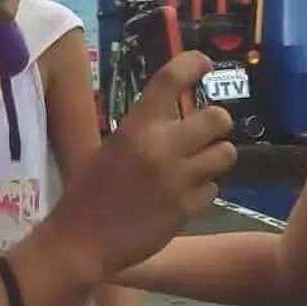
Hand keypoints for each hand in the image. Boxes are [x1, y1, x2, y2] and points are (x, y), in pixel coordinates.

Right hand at [49, 54, 235, 283]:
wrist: (80, 241)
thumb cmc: (87, 193)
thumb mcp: (109, 149)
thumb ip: (141, 131)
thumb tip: (172, 117)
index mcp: (135, 127)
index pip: (170, 80)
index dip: (193, 64)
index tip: (204, 64)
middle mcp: (161, 148)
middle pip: (217, 118)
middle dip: (218, 123)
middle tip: (209, 131)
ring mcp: (177, 180)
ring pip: (225, 154)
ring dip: (216, 157)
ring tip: (201, 164)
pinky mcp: (186, 209)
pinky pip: (213, 189)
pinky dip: (204, 190)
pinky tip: (186, 195)